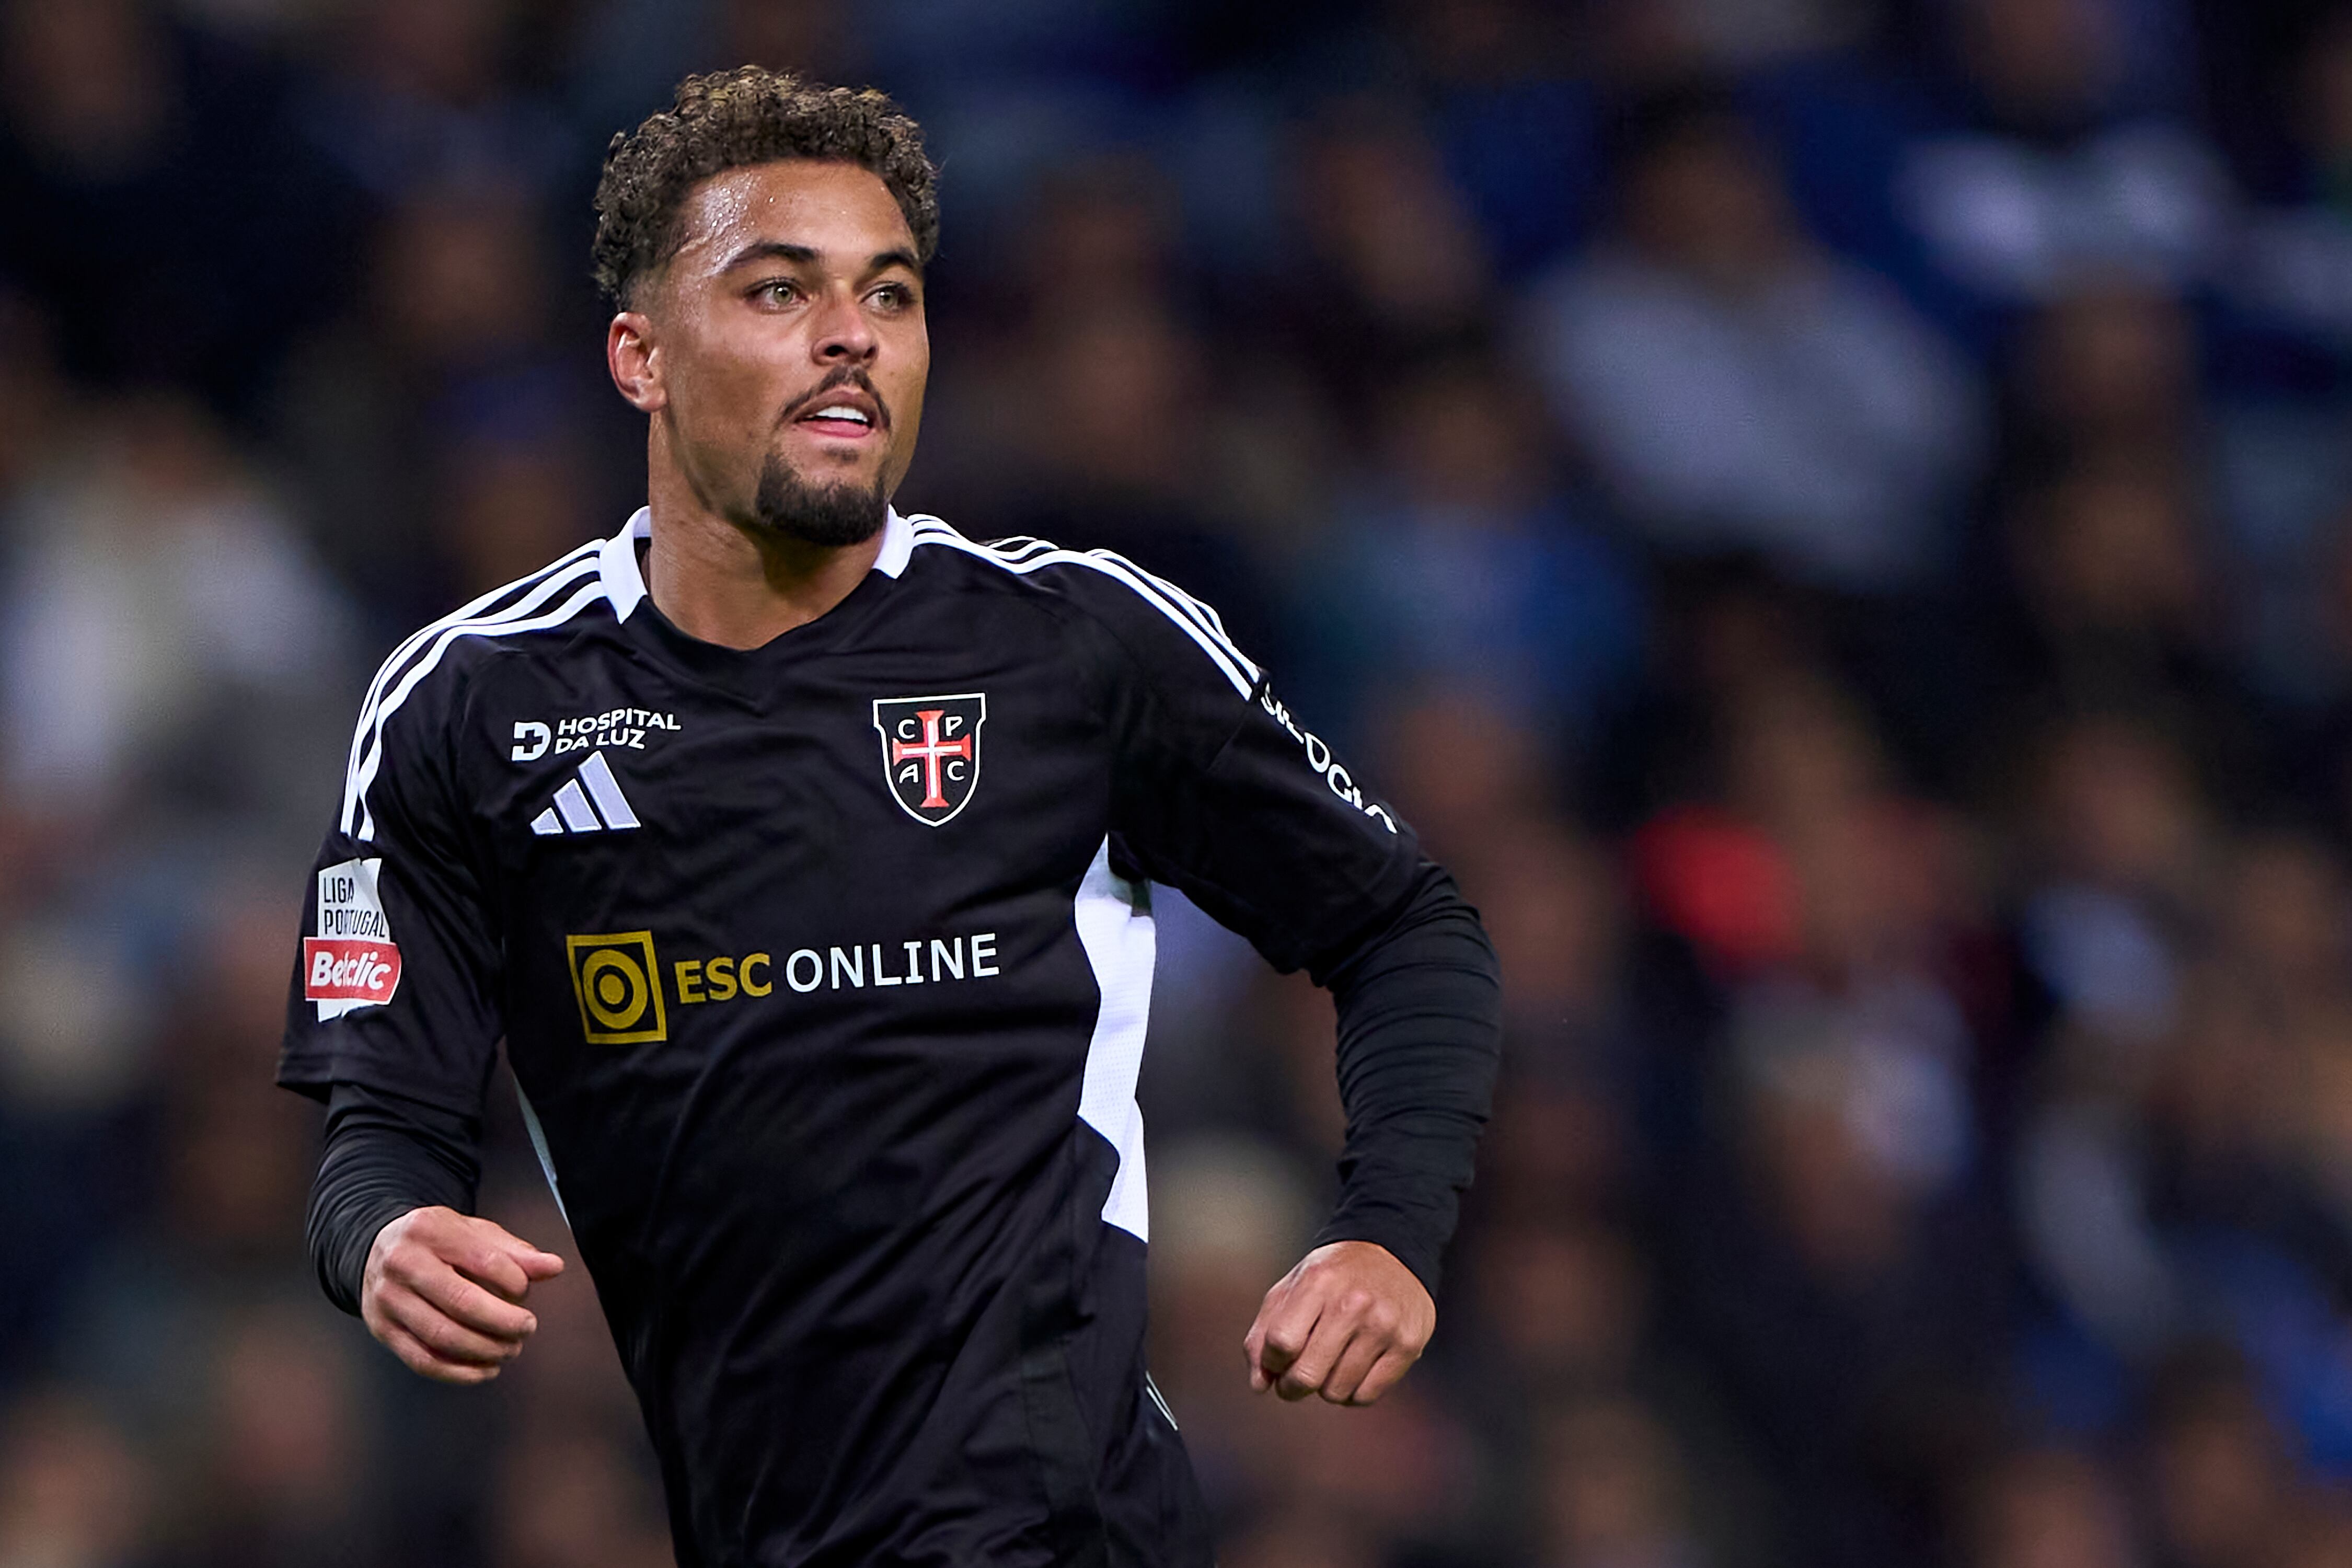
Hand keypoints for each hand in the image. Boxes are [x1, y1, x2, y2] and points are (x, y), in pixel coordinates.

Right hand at [361, 1206, 565, 1384]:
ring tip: (510, 1349)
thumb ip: (516, 1253)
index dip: (515, 1283)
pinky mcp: (382, 1329)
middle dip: (503, 1322)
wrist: (378, 1248)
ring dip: (484, 1350)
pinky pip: (422, 1360)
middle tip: (527, 1328)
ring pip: (441, 1336)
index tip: (525, 1293)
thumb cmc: (437, 1242)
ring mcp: (388, 1299)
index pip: (485, 1261)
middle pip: (462, 1303)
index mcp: (431, 1230)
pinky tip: (484, 1369)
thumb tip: (554, 1268)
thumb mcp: (476, 1233)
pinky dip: (458, 1372)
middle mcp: (403, 1263)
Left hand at [1242, 1240, 1433, 1405]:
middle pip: (1307, 1374)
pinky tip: (1352, 1372)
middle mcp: (1353, 1304)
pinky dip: (1352, 1394)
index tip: (1277, 1361)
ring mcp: (1383, 1326)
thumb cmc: (1334, 1276)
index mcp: (1318, 1282)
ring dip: (1325, 1388)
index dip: (1271, 1362)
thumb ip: (1264, 1333)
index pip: (1281, 1342)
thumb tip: (1259, 1385)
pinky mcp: (1407, 1345)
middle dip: (1292, 1387)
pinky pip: (1366, 1396)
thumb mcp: (1292, 1288)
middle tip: (1295, 1381)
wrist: (1393, 1252)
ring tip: (1329, 1366)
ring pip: (1336, 1392)